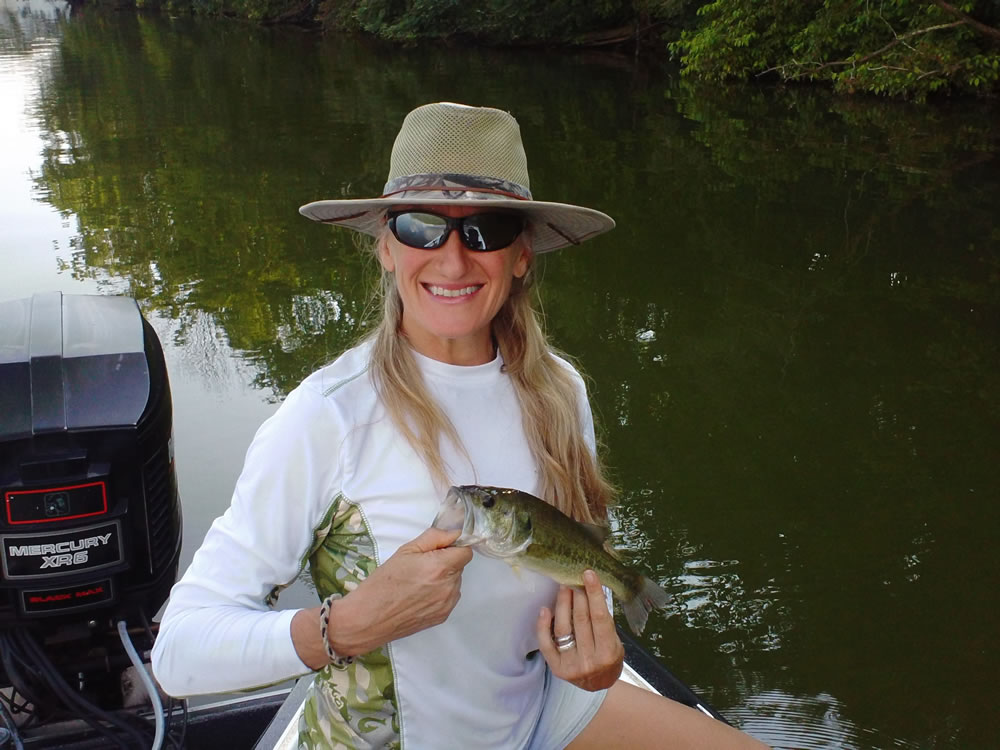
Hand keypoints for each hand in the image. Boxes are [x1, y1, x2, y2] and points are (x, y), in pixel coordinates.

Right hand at [325, 526, 472, 656]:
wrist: (369, 618)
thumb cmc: (382, 583)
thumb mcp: (405, 551)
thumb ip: (434, 538)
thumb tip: (454, 533)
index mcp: (440, 567)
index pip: (466, 552)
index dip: (453, 547)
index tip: (440, 549)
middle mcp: (448, 586)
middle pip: (459, 567)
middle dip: (445, 562)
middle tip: (420, 566)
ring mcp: (447, 604)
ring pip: (454, 582)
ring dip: (443, 579)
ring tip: (417, 583)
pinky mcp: (443, 616)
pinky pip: (449, 598)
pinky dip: (439, 594)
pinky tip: (418, 596)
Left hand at [536, 570, 623, 691]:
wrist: (599, 684)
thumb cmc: (609, 658)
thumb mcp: (615, 641)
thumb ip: (604, 621)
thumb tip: (592, 590)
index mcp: (608, 653)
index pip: (600, 618)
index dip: (594, 594)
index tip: (589, 575)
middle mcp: (589, 660)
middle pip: (581, 620)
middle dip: (578, 595)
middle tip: (574, 577)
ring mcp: (571, 665)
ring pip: (563, 628)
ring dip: (562, 604)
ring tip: (564, 587)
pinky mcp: (556, 668)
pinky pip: (546, 643)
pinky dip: (543, 625)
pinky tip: (545, 609)